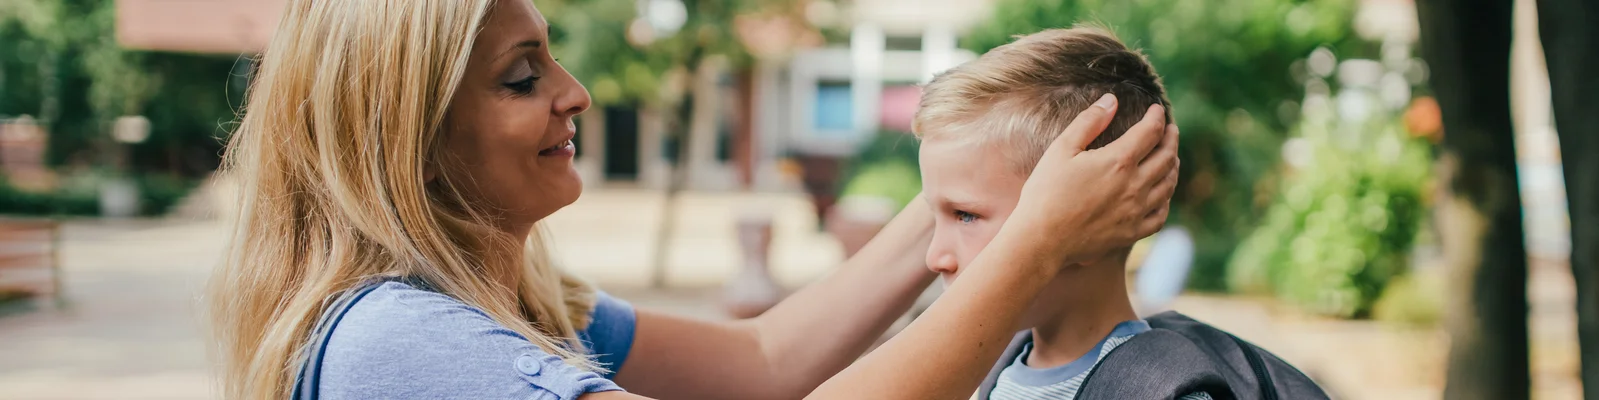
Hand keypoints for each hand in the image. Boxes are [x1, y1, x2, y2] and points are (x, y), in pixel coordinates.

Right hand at [1006, 94, 1178, 264]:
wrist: (1041, 239)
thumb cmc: (1046, 192)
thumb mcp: (1062, 149)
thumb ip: (1089, 122)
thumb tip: (1111, 100)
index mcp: (1118, 161)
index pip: (1150, 132)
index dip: (1156, 117)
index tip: (1157, 109)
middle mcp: (1134, 186)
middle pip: (1166, 157)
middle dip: (1170, 139)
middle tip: (1170, 130)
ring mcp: (1136, 212)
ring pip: (1167, 185)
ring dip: (1173, 167)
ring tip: (1171, 157)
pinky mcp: (1131, 233)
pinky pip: (1160, 215)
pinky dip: (1165, 201)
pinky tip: (1161, 195)